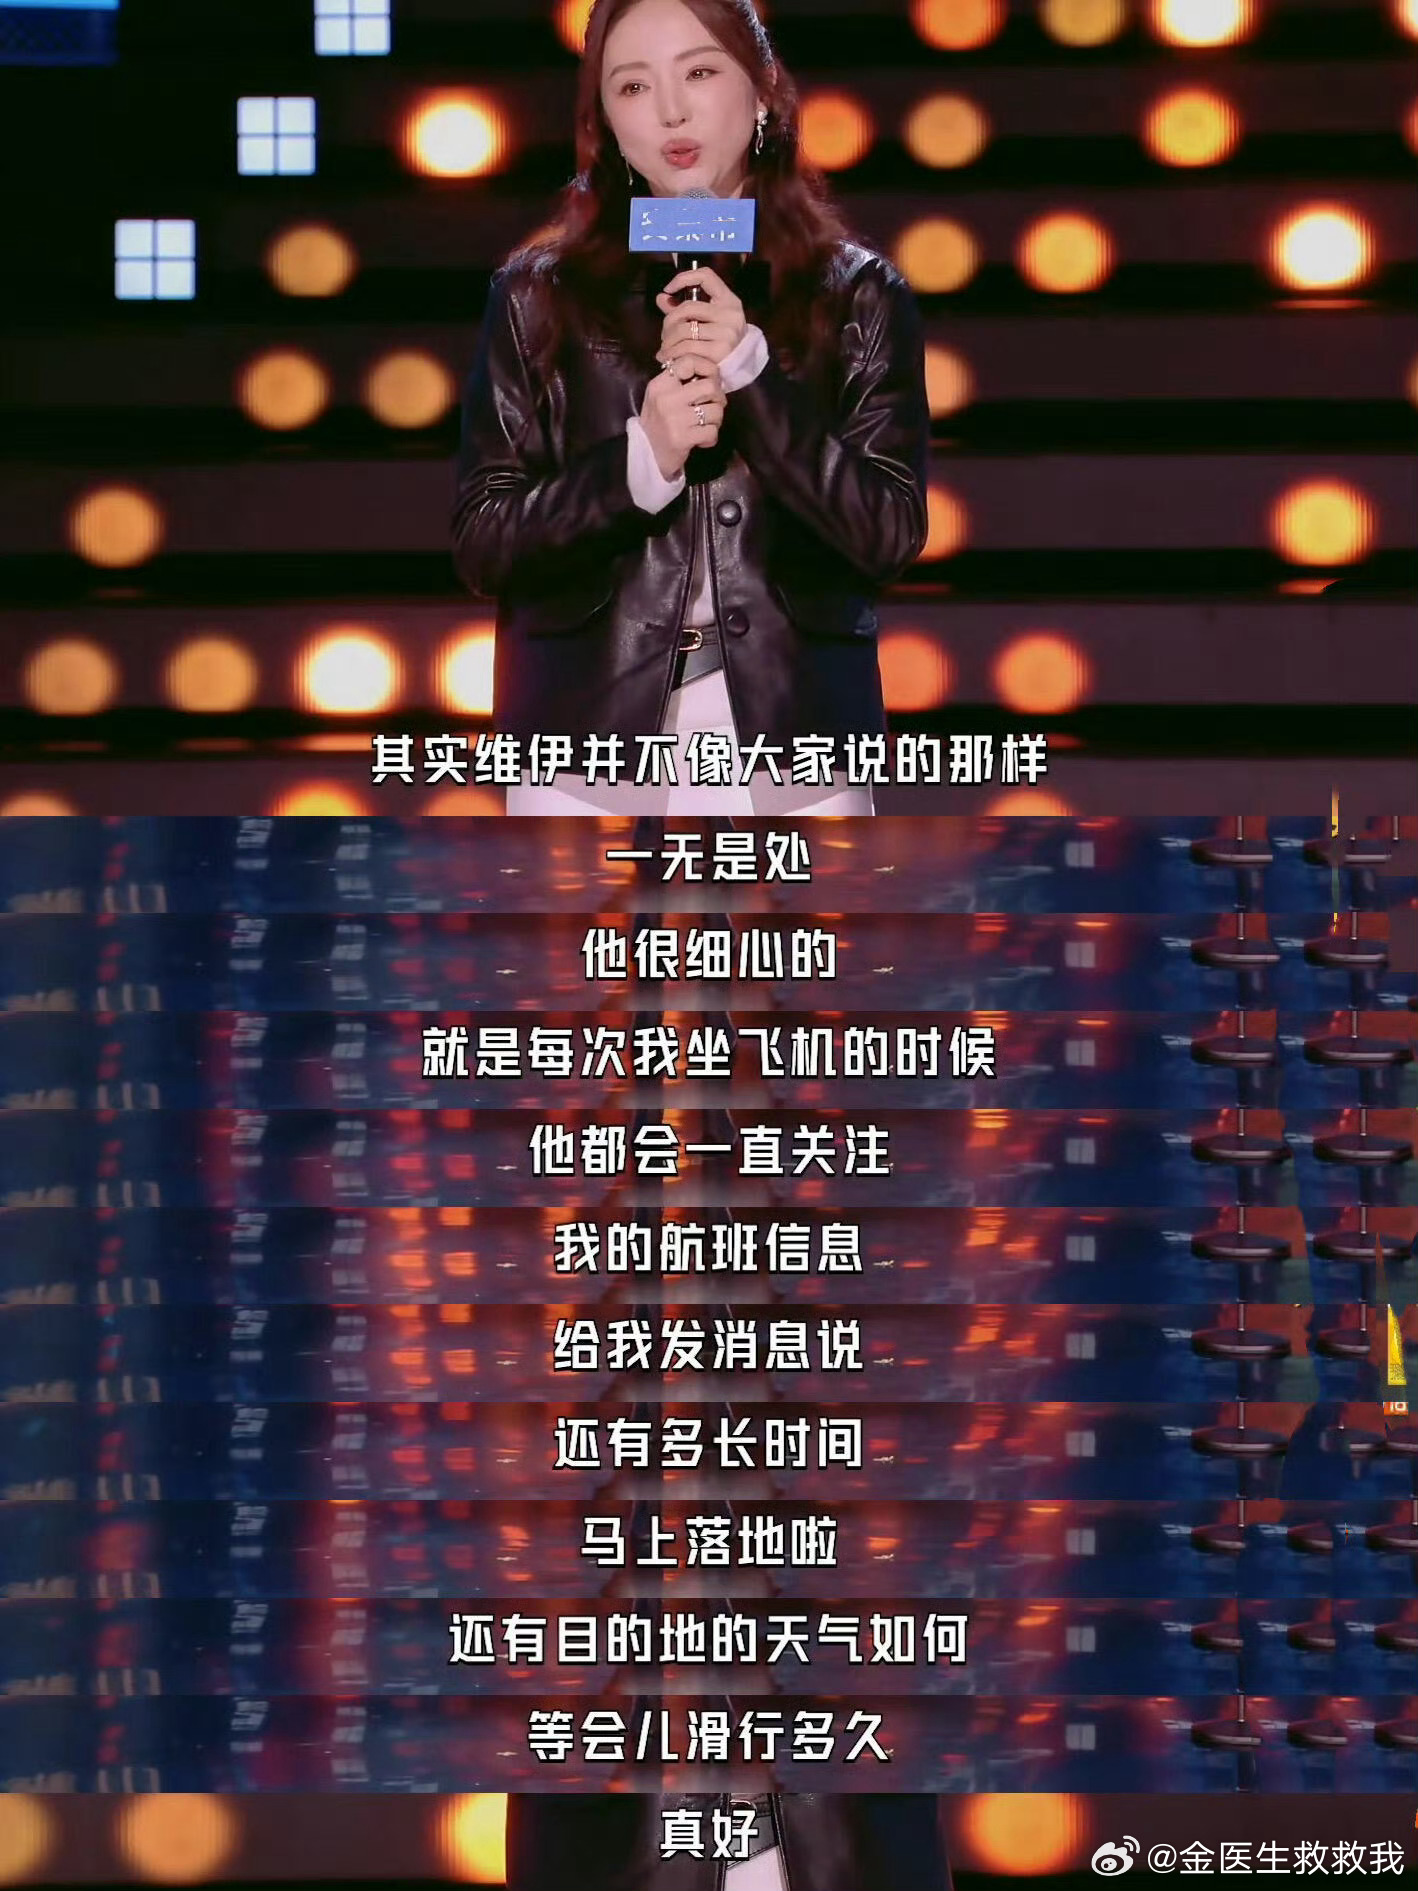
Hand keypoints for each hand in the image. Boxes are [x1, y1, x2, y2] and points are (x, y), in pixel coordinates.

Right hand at [638, 355, 725, 480]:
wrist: (646, 455)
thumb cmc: (657, 423)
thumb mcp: (660, 395)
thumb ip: (680, 381)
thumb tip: (712, 373)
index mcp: (660, 384)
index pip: (689, 361)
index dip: (708, 367)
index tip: (712, 379)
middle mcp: (666, 398)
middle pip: (710, 386)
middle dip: (718, 397)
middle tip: (713, 405)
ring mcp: (675, 419)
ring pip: (716, 410)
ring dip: (716, 420)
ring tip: (706, 425)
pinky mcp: (683, 438)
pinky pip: (712, 432)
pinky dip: (711, 437)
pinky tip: (702, 440)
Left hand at [655, 266, 746, 369]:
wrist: (738, 369)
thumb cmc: (718, 341)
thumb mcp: (706, 320)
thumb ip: (683, 309)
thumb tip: (661, 297)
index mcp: (729, 300)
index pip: (706, 276)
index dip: (683, 278)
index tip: (668, 288)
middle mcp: (730, 314)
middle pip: (688, 307)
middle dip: (669, 321)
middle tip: (664, 335)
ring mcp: (727, 332)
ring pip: (684, 330)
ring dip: (668, 341)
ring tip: (665, 349)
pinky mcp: (720, 351)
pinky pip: (687, 349)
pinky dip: (673, 354)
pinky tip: (670, 359)